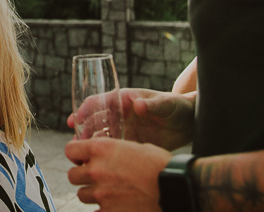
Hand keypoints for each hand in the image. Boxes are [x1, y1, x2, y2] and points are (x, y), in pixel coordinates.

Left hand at [66, 137, 170, 210]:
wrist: (175, 188)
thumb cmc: (161, 166)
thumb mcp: (135, 147)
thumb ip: (114, 151)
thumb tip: (105, 156)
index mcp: (101, 149)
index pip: (70, 150)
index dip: (76, 155)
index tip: (81, 159)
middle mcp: (96, 170)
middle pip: (72, 175)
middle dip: (83, 177)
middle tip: (96, 179)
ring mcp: (101, 194)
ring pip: (82, 195)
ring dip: (93, 195)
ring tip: (109, 194)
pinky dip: (103, 210)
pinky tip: (115, 206)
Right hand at [68, 88, 194, 150]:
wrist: (187, 123)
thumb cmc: (176, 107)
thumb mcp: (165, 104)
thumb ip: (152, 104)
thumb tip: (138, 105)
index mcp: (123, 99)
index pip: (98, 101)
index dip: (84, 110)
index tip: (76, 120)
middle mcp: (119, 113)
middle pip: (95, 121)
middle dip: (84, 131)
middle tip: (77, 144)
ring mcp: (123, 128)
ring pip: (100, 136)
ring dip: (90, 144)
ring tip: (81, 156)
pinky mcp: (129, 143)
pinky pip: (112, 148)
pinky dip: (103, 154)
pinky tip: (96, 163)